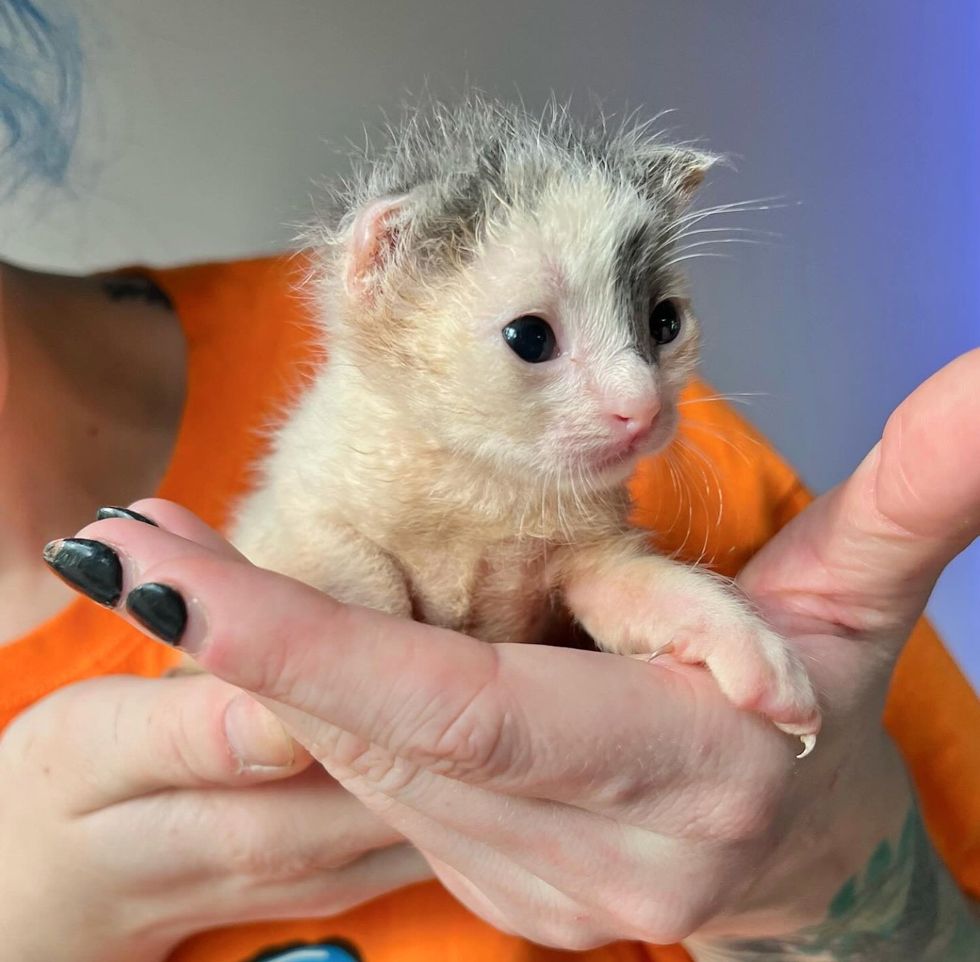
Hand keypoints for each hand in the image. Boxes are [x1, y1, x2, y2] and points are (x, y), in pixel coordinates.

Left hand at [51, 350, 978, 952]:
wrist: (801, 845)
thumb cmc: (823, 706)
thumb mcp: (862, 594)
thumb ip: (914, 490)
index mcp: (675, 769)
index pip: (463, 707)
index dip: (313, 650)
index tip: (173, 581)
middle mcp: (586, 844)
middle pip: (378, 734)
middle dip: (240, 640)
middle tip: (126, 543)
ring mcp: (527, 874)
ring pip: (358, 758)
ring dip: (256, 665)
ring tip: (161, 566)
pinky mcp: (489, 868)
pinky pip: (373, 775)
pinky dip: (303, 701)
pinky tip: (249, 632)